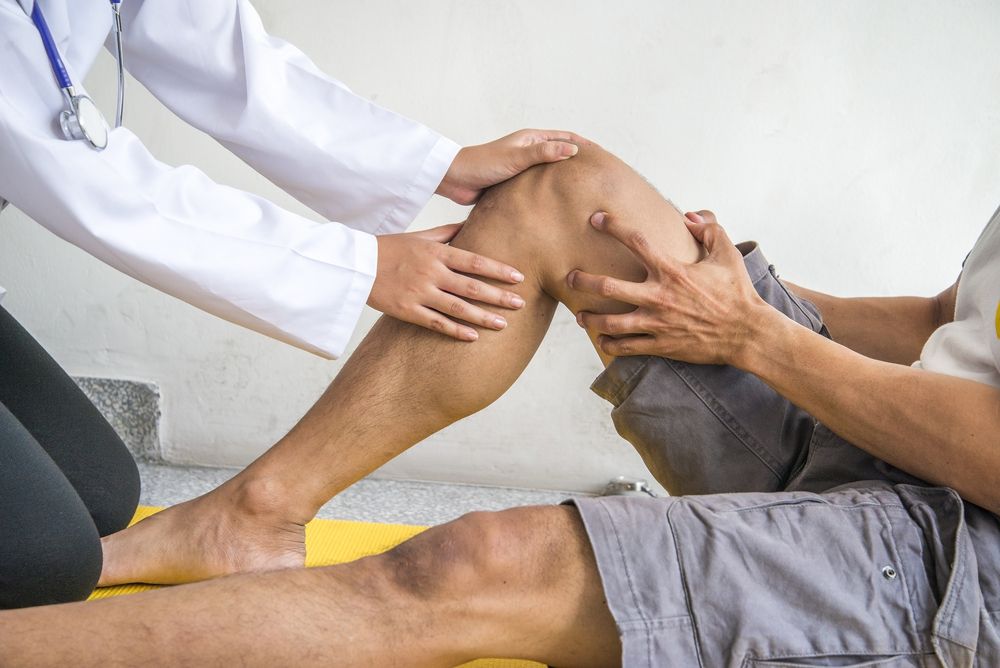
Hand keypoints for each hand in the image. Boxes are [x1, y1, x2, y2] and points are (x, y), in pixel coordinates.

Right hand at [368, 223, 525, 340]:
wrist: (355, 265)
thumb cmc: (389, 249)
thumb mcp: (419, 236)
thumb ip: (446, 232)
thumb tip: (470, 224)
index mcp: (436, 253)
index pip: (474, 261)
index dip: (498, 270)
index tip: (518, 277)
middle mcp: (431, 272)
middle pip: (472, 286)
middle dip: (499, 296)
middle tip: (521, 303)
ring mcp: (419, 293)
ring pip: (458, 307)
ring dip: (482, 317)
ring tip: (503, 324)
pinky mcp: (407, 310)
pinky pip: (436, 323)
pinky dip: (455, 330)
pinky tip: (473, 337)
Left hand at [436, 129, 585, 204]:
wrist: (456, 179)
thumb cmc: (482, 164)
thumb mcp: (517, 157)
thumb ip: (544, 153)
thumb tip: (574, 149)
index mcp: (531, 139)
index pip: (566, 137)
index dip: (585, 144)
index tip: (603, 156)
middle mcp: (529, 151)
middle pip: (560, 154)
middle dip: (579, 163)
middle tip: (599, 178)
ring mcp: (522, 168)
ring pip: (549, 173)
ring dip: (564, 180)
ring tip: (584, 194)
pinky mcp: (515, 184)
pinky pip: (537, 187)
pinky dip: (549, 192)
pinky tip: (558, 205)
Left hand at [567, 210, 769, 365]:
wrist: (747, 333)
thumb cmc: (737, 292)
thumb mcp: (728, 254)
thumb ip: (709, 229)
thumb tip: (690, 216)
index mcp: (672, 271)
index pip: (636, 241)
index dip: (613, 226)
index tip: (596, 218)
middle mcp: (659, 297)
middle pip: (608, 287)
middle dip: (582, 281)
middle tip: (569, 277)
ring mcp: (657, 324)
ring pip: (610, 323)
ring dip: (590, 319)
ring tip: (580, 316)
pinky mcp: (661, 345)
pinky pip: (626, 348)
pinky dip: (610, 345)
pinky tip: (601, 340)